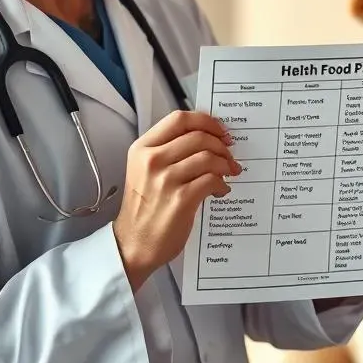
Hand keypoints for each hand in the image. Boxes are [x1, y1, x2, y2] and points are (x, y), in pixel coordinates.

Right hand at [113, 110, 239, 291]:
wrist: (133, 243)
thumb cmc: (143, 207)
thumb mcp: (145, 170)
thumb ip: (169, 150)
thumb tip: (206, 138)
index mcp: (143, 148)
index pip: (180, 119)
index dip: (206, 121)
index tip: (220, 130)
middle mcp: (152, 160)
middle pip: (199, 136)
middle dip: (221, 144)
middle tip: (229, 155)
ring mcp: (166, 180)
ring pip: (209, 157)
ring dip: (225, 164)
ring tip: (228, 173)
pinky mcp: (181, 199)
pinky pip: (212, 180)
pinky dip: (222, 184)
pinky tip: (221, 190)